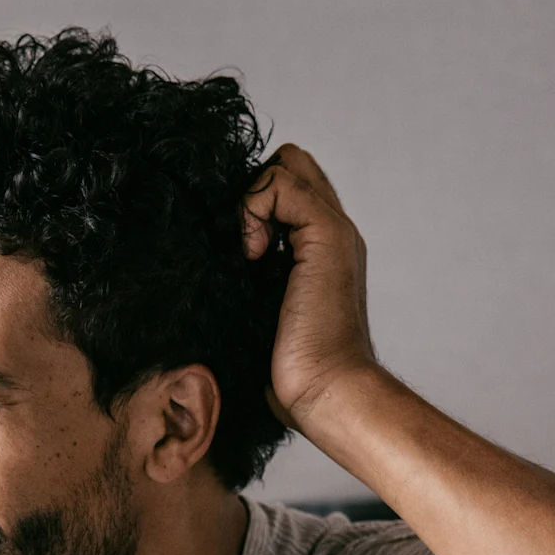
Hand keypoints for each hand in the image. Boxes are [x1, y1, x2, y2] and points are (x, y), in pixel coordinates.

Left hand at [242, 143, 375, 435]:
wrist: (328, 389)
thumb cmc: (296, 372)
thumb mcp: (261, 319)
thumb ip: (254, 285)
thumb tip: (221, 268)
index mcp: (320, 251)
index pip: (289, 191)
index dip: (257, 206)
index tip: (241, 253)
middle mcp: (331, 233)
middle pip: (291, 165)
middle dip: (256, 193)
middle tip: (243, 243)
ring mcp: (332, 229)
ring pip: (286, 164)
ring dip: (253, 201)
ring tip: (250, 253)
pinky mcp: (325, 232)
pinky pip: (278, 181)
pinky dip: (254, 209)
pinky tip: (252, 255)